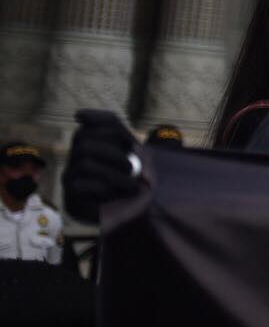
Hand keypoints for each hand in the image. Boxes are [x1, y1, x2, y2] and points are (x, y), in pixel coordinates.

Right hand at [65, 109, 141, 224]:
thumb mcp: (129, 148)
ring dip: (114, 174)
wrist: (140, 210)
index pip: (88, 127)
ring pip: (84, 163)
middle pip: (83, 142)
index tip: (132, 145)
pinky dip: (105, 189)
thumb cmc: (135, 176)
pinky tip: (118, 196)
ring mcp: (70, 180)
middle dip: (114, 153)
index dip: (113, 133)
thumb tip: (77, 115)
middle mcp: (74, 160)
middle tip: (133, 168)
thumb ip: (110, 126)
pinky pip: (81, 185)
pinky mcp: (70, 200)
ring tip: (132, 185)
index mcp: (87, 145)